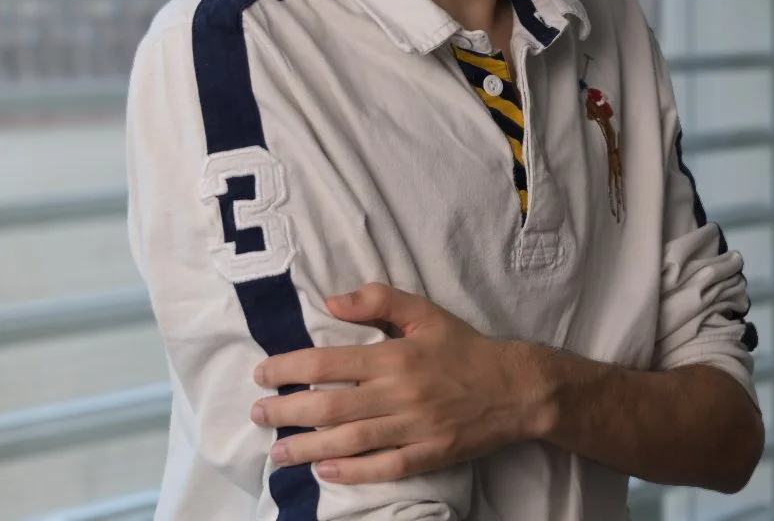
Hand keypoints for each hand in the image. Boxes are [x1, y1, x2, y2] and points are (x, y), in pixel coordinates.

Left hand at [250, 283, 547, 482]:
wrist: (516, 388)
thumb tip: (332, 300)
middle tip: (257, 415)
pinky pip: (385, 467)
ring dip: (308, 447)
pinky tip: (326, 472)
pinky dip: (353, 472)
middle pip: (330, 405)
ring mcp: (414, 428)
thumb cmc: (466, 348)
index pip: (329, 361)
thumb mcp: (427, 313)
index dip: (289, 368)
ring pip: (350, 440)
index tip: (262, 374)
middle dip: (287, 412)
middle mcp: (400, 393)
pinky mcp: (429, 455)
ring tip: (278, 452)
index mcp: (396, 356)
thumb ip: (380, 301)